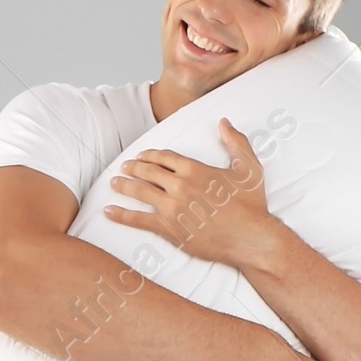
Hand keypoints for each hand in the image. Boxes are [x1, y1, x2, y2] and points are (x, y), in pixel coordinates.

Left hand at [102, 119, 278, 270]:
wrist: (250, 238)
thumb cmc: (252, 205)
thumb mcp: (249, 168)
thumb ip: (236, 142)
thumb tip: (224, 123)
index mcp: (195, 168)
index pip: (164, 157)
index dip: (150, 156)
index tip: (142, 157)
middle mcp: (180, 185)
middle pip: (147, 171)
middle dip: (133, 168)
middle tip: (124, 168)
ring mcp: (172, 207)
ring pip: (140, 191)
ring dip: (124, 186)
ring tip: (114, 183)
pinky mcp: (169, 229)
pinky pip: (139, 219)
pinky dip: (121, 215)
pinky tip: (109, 211)